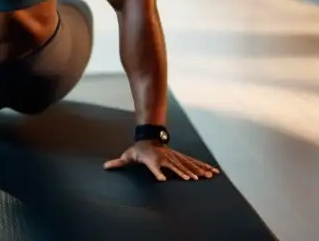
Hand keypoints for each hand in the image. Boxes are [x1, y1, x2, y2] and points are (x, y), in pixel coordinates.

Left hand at [104, 140, 219, 181]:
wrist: (149, 137)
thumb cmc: (138, 150)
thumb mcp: (128, 155)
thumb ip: (118, 162)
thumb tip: (105, 166)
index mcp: (152, 159)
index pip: (155, 167)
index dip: (157, 172)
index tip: (162, 180)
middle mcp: (165, 157)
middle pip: (175, 166)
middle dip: (184, 172)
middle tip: (192, 180)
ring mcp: (175, 156)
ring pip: (188, 164)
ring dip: (198, 170)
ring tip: (208, 176)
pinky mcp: (181, 157)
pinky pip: (193, 162)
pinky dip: (203, 166)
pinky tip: (212, 171)